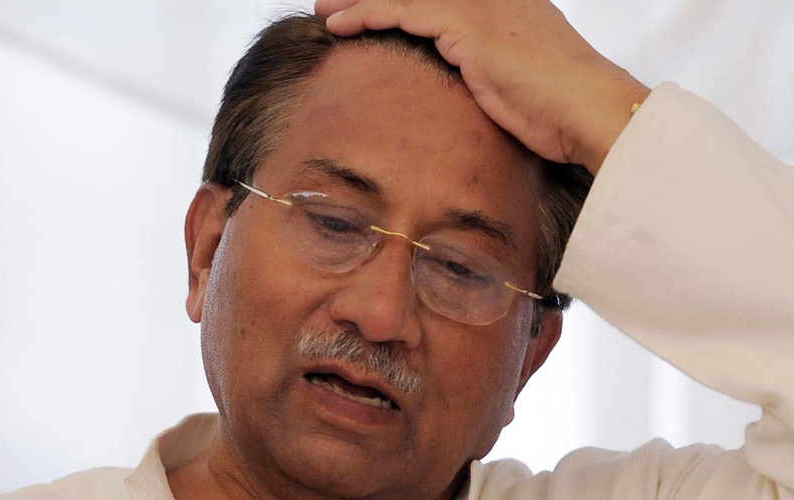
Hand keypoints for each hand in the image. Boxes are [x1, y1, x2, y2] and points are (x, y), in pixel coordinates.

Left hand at [314, 0, 649, 173]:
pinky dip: (367, 15)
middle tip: (337, 2)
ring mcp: (481, 8)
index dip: (405, 4)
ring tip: (325, 9)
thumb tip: (480, 103)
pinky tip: (339, 23)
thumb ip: (495, 82)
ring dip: (359, 1)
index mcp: (507, 9)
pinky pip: (402, 11)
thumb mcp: (524, 90)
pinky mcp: (466, 25)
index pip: (442, 0)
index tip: (376, 13)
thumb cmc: (563, 114)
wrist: (589, 110)